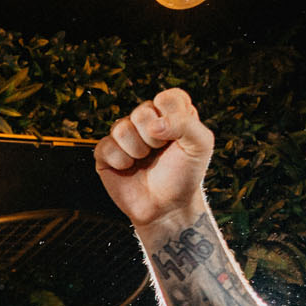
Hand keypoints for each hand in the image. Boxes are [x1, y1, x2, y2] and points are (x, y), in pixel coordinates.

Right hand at [93, 89, 213, 232]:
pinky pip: (105, 146)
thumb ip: (185, 124)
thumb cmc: (184, 176)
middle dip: (153, 137)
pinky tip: (128, 168)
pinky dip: (119, 161)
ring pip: (121, 128)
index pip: (167, 97)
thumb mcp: (200, 145)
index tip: (178, 136)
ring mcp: (125, 138)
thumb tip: (153, 125)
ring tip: (144, 161)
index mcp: (171, 114)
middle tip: (159, 151)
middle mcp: (147, 122)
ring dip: (136, 150)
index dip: (171, 116)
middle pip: (141, 112)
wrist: (166, 207)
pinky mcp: (106, 154)